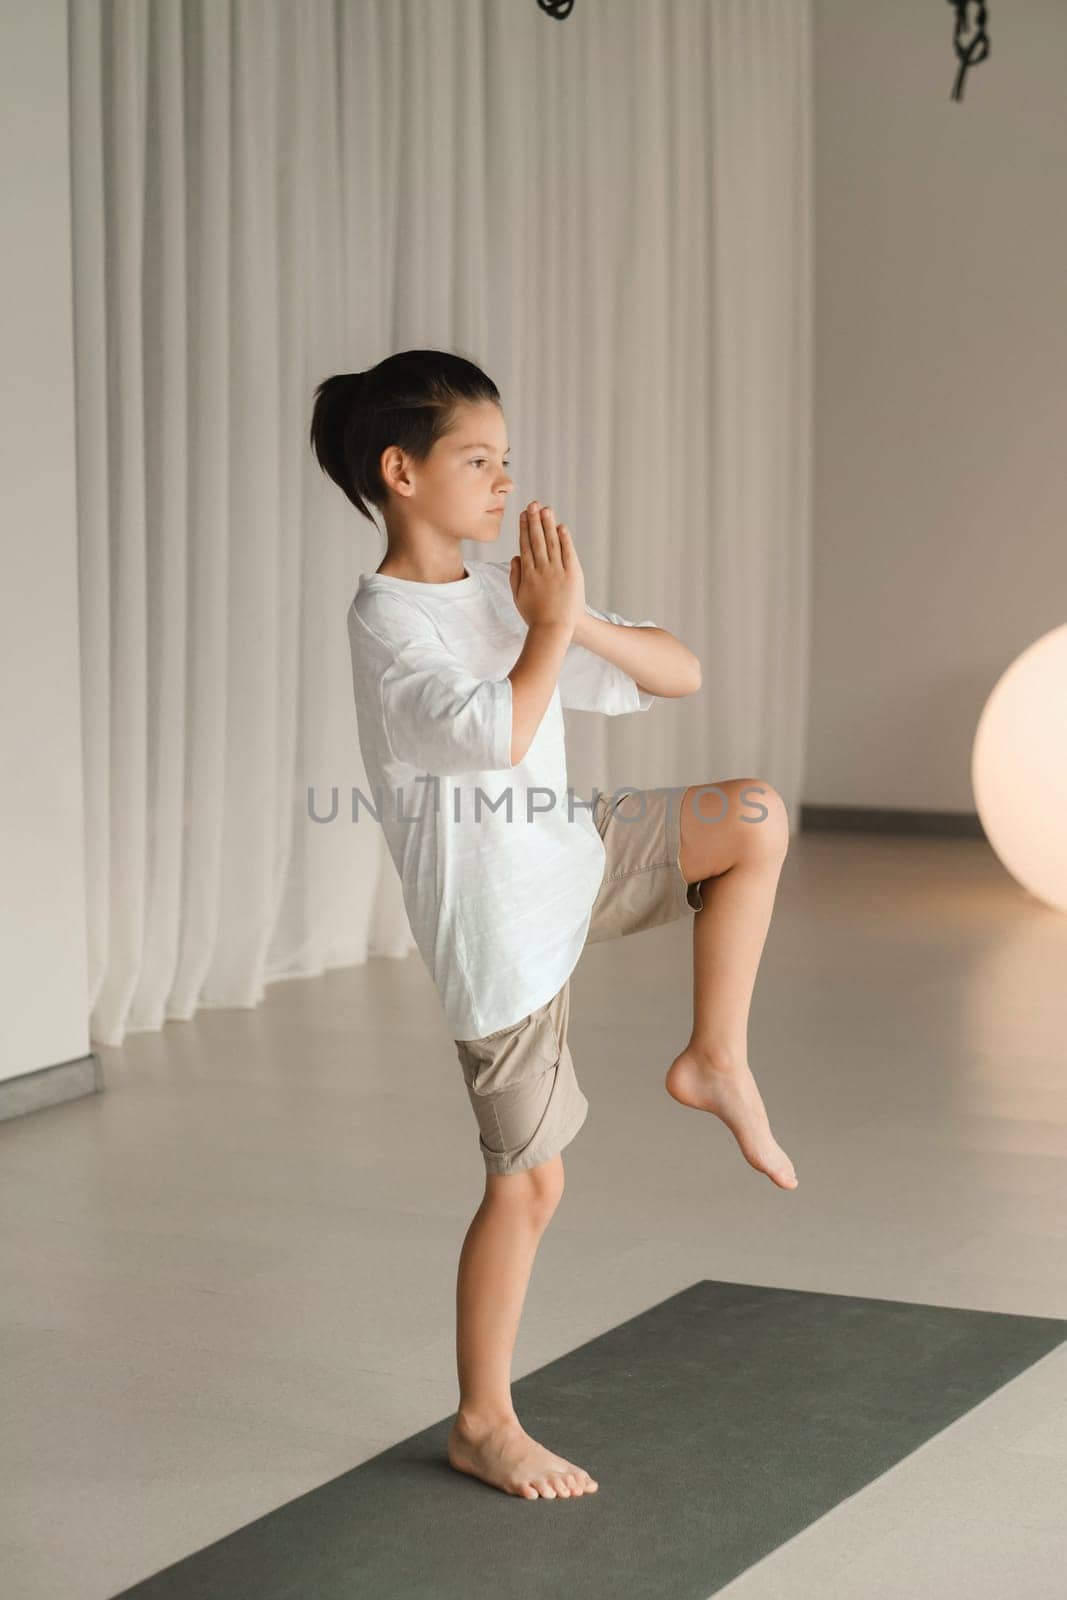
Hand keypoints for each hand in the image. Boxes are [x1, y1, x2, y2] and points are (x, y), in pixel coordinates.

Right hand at [508, 501, 585, 632]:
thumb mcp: (518, 597)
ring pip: (552, 542)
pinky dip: (564, 539)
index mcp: (527, 574)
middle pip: (537, 539)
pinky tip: (561, 527)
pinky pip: (568, 553)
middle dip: (534, 520)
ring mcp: (557, 571)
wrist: (554, 629)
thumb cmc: (535, 616)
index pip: (525, 545)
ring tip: (545, 509)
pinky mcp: (572, 574)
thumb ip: (515, 576)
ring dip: (548, 524)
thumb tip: (515, 557)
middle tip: (533, 504)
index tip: (523, 514)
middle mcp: (541, 569)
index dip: (524, 528)